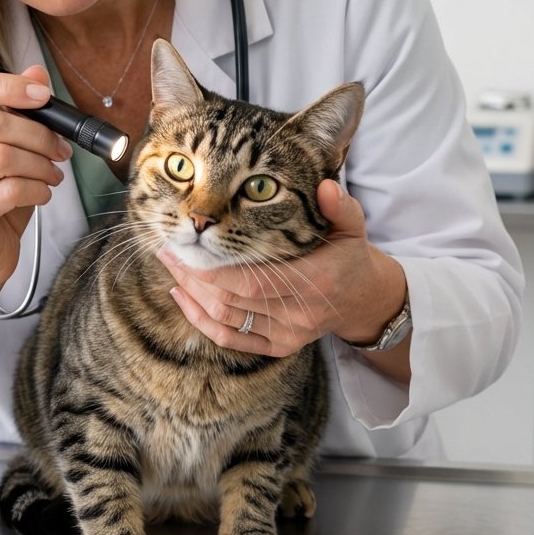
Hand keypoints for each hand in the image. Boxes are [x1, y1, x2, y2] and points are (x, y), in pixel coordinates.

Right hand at [0, 64, 72, 419]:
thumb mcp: (11, 150)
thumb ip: (20, 111)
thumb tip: (36, 74)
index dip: (9, 86)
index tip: (44, 96)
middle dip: (39, 135)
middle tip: (61, 150)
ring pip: (4, 157)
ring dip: (41, 165)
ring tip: (52, 176)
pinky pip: (9, 191)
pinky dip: (37, 190)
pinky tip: (41, 194)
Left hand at [158, 180, 407, 361]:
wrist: (364, 300)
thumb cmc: (349, 256)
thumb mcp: (353, 227)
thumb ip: (339, 206)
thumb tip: (324, 187)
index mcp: (314, 282)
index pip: (252, 282)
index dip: (215, 268)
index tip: (189, 245)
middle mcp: (298, 314)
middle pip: (231, 301)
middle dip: (193, 275)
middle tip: (168, 249)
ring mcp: (288, 335)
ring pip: (225, 319)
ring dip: (192, 294)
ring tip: (172, 265)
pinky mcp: (279, 347)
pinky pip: (231, 340)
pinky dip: (201, 321)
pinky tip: (182, 297)